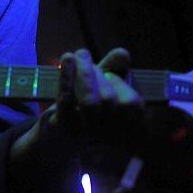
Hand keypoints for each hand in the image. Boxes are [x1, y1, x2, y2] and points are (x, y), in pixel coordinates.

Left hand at [10, 48, 143, 163]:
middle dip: (97, 73)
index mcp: (128, 129)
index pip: (134, 106)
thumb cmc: (85, 106)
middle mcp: (110, 138)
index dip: (121, 85)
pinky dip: (67, 75)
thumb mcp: (104, 85)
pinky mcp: (63, 129)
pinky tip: (68, 58)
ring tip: (78, 58)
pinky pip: (66, 100)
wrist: (57, 136)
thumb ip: (116, 69)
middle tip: (85, 58)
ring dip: (84, 73)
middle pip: (110, 100)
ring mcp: (85, 136)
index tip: (108, 74)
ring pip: (90, 103)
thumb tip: (122, 54)